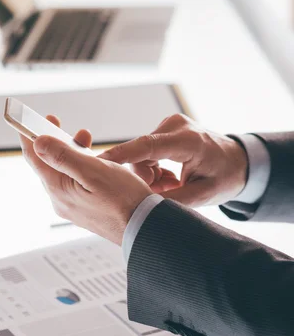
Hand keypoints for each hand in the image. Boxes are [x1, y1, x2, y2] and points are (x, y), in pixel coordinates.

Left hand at [19, 116, 151, 244]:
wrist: (146, 228)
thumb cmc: (126, 201)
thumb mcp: (94, 172)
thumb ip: (64, 157)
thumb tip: (38, 143)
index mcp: (59, 190)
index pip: (34, 158)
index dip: (28, 135)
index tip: (24, 119)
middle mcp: (61, 200)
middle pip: (47, 164)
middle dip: (51, 140)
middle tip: (55, 121)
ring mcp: (73, 206)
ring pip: (62, 172)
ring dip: (69, 151)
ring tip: (83, 137)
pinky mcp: (86, 208)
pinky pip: (73, 182)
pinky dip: (79, 165)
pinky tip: (93, 160)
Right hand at [100, 114, 248, 206]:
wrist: (238, 160)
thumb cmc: (225, 176)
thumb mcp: (203, 195)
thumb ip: (172, 201)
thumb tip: (142, 209)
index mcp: (188, 140)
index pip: (146, 146)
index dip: (120, 154)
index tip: (98, 162)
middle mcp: (175, 126)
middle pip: (139, 156)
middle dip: (144, 178)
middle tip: (167, 191)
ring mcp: (169, 125)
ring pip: (140, 156)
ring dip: (149, 174)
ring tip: (172, 185)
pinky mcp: (164, 129)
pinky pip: (145, 152)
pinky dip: (153, 167)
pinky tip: (170, 177)